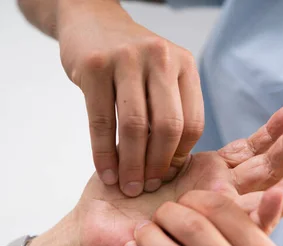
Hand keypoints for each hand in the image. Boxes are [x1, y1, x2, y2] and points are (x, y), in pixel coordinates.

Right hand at [57, 0, 202, 195]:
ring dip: (130, 165)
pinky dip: (104, 154)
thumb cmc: (129, 60)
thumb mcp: (161, 74)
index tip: (164, 176)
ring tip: (126, 186)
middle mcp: (160, 58)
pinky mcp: (94, 67)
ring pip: (135, 127)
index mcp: (184, 64)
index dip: (179, 156)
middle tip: (145, 188)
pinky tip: (105, 172)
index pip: (192, 122)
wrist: (90, 21)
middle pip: (168, 126)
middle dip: (157, 165)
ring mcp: (126, 59)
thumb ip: (170, 109)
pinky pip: (101, 122)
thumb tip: (171, 166)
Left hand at [70, 105, 282, 245]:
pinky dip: (260, 215)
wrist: (94, 235)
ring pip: (261, 203)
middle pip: (264, 173)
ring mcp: (215, 225)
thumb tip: (185, 109)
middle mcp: (217, 200)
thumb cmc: (117, 197)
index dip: (271, 134)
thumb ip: (170, 139)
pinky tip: (276, 195)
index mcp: (206, 179)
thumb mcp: (146, 158)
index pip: (249, 153)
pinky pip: (238, 234)